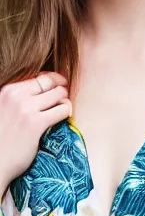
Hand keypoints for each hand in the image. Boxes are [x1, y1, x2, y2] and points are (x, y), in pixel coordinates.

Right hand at [0, 72, 71, 200]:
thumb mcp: (4, 109)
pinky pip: (62, 109)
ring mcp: (26, 108)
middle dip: (61, 87)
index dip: (52, 80)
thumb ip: (18, 99)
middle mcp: (16, 96)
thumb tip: (42, 90)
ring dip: (65, 100)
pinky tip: (65, 116)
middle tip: (64, 95)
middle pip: (50, 81)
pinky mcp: (36, 123)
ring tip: (64, 107)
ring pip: (59, 93)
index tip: (58, 85)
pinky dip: (66, 111)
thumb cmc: (2, 138)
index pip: (38, 77)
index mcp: (8, 90)